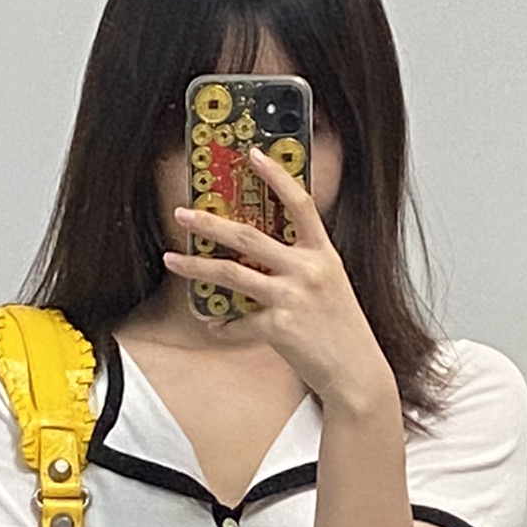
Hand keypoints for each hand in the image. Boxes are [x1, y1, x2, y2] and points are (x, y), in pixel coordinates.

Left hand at [162, 149, 390, 407]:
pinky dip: (224, 326)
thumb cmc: (341, 330)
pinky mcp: (280, 326)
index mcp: (323, 253)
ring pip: (233, 273)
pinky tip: (216, 326)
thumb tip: (262, 253)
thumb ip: (302, 264)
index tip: (253, 154)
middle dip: (210, 223)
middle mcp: (308, 270)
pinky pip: (239, 322)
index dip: (277, 176)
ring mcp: (293, 297)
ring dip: (196, 266)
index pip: (301, 203)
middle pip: (249, 235)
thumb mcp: (329, 284)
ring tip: (172, 260)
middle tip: (183, 213)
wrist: (355, 372)